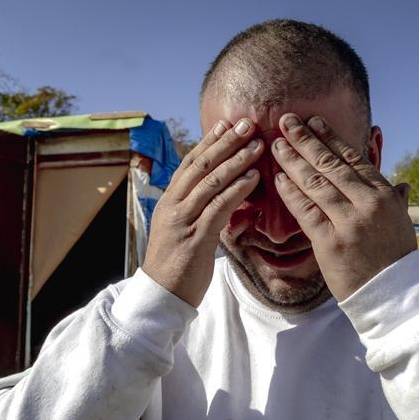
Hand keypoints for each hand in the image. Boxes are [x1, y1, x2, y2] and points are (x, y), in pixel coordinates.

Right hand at [143, 118, 262, 305]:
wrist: (161, 296)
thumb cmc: (176, 265)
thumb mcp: (182, 230)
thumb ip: (197, 209)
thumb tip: (219, 193)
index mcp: (169, 201)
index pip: (190, 163)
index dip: (209, 142)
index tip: (226, 123)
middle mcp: (173, 205)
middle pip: (201, 165)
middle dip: (225, 142)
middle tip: (247, 123)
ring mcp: (183, 221)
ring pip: (211, 182)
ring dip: (236, 160)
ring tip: (257, 145)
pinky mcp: (196, 238)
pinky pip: (218, 207)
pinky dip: (237, 189)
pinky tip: (253, 178)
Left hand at [270, 113, 416, 299]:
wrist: (394, 296)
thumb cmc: (396, 260)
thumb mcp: (402, 225)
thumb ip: (397, 202)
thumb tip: (402, 185)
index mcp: (385, 196)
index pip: (354, 159)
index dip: (331, 139)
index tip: (315, 122)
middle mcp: (368, 205)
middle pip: (331, 166)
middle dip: (306, 141)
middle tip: (287, 121)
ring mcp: (349, 223)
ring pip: (316, 184)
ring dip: (293, 161)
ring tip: (276, 144)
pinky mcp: (331, 243)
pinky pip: (306, 212)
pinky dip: (291, 193)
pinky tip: (278, 179)